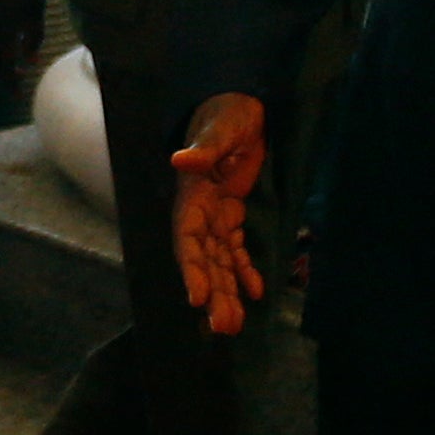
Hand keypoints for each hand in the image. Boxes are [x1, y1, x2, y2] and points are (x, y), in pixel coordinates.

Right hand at [171, 93, 270, 335]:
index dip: (191, 268)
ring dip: (226, 292)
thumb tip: (180, 161)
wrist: (242, 106)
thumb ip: (204, 147)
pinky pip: (238, 250)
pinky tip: (254, 294)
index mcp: (191, 193)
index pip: (187, 238)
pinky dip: (245, 271)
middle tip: (222, 328)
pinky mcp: (233, 215)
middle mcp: (200, 211)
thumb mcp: (219, 127)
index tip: (197, 298)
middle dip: (212, 293)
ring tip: (232, 325)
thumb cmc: (228, 112)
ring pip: (219, 262)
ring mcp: (216, 216)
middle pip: (203, 260)